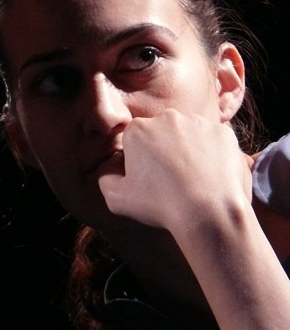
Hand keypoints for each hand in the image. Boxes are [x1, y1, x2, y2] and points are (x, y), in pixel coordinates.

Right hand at [97, 109, 251, 233]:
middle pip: (161, 133)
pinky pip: (213, 142)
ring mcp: (198, 123)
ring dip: (187, 151)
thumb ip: (105, 178)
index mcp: (138, 130)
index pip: (133, 140)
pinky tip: (209, 177)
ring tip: (191, 181)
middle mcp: (167, 118)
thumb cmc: (160, 205)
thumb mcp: (117, 198)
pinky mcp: (223, 133)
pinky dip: (211, 156)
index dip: (137, 161)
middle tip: (168, 180)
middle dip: (162, 151)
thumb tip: (110, 168)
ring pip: (188, 135)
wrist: (209, 212)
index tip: (145, 179)